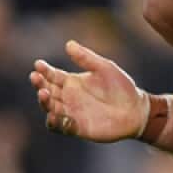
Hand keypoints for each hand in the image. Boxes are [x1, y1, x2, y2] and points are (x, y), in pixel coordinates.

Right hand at [30, 40, 147, 142]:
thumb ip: (87, 58)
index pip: (52, 75)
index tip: (38, 64)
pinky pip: (61, 127)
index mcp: (72, 82)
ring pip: (50, 108)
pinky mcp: (77, 128)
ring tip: (43, 93)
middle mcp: (68, 98)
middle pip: (47, 91)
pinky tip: (54, 116)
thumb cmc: (121, 87)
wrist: (136, 110)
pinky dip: (55, 122)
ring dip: (44, 102)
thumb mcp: (105, 68)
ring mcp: (71, 113)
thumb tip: (68, 44)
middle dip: (39, 84)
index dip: (44, 70)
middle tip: (36, 77)